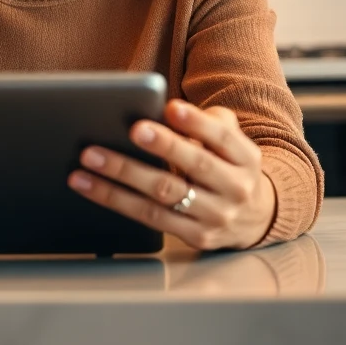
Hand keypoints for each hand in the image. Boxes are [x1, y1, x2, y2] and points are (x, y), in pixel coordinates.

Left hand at [68, 99, 276, 250]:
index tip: (171, 107)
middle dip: (162, 146)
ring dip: (123, 175)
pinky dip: (116, 200)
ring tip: (91, 158)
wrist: (255, 218)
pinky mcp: (195, 236)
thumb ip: (208, 123)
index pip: (223, 136)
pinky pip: (149, 217)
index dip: (197, 123)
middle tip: (131, 129)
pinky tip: (90, 185)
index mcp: (246, 157)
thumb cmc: (227, 166)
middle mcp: (235, 188)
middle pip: (195, 164)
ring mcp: (215, 216)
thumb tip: (166, 112)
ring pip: (164, 194)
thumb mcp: (231, 143)